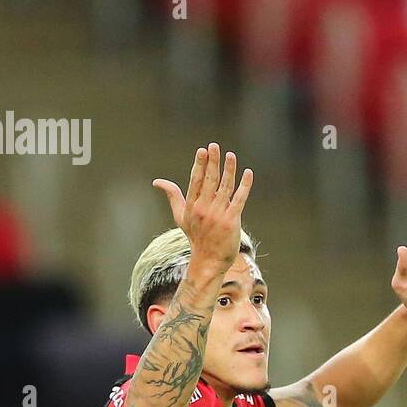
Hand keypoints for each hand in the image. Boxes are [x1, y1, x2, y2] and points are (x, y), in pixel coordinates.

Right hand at [153, 142, 253, 269]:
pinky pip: (239, 200)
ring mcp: (218, 215)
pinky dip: (245, 186)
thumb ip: (173, 196)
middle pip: (209, 181)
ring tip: (230, 155)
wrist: (209, 260)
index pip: (195, 181)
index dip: (199, 165)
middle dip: (212, 162)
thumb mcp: (181, 216)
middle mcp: (203, 209)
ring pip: (225, 188)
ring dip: (229, 170)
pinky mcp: (232, 221)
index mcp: (191, 206)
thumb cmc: (196, 236)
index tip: (202, 150)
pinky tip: (248, 173)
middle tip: (215, 146)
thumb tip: (157, 182)